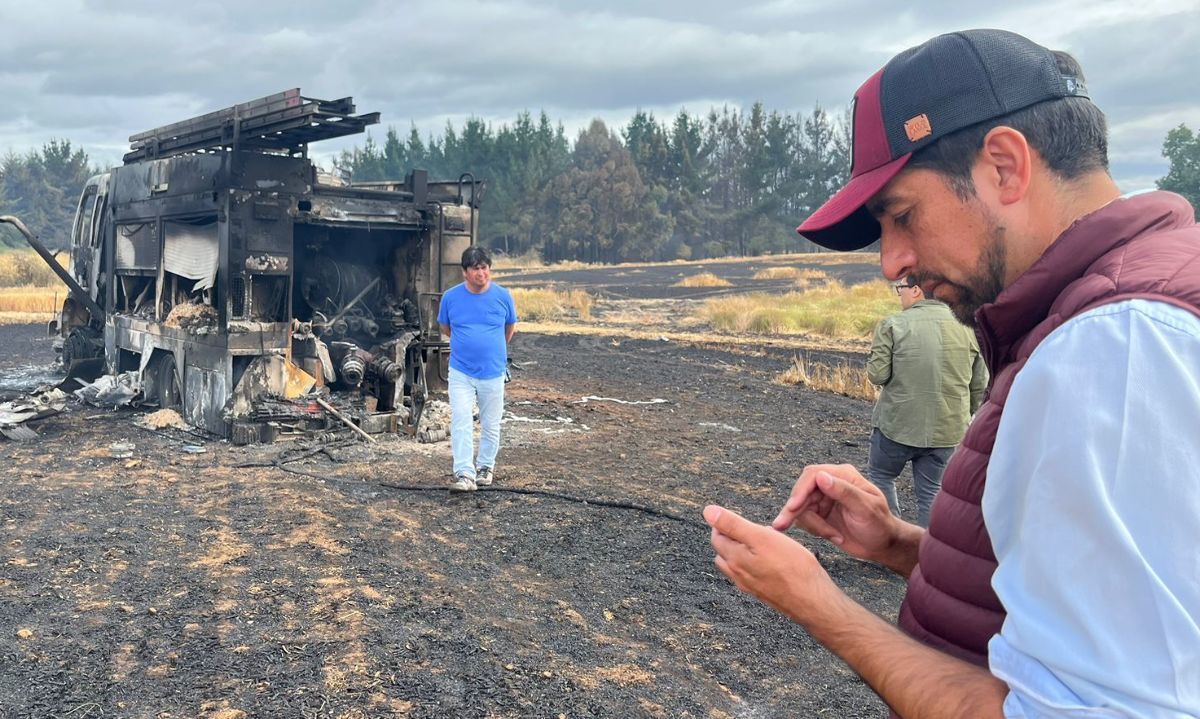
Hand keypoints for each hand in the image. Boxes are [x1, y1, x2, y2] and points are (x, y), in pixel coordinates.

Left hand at [703, 505, 837, 624]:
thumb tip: (707, 512)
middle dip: (733, 536)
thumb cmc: (792, 568)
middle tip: (751, 527)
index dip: (724, 523)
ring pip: (738, 564)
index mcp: (734, 559)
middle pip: (725, 552)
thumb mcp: (761, 537)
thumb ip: (733, 524)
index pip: (717, 536)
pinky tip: (772, 560)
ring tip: (762, 541)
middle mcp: (738, 575)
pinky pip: (753, 575)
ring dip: (744, 551)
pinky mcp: (765, 592)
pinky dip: (756, 563)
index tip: (738, 516)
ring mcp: (751, 586)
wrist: (813, 601)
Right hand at [771, 464, 911, 567]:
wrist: (883, 545)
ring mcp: (823, 499)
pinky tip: (833, 537)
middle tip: (781, 525)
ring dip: (812, 525)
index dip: (799, 491)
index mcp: (843, 476)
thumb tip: (820, 477)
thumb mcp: (866, 508)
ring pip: (800, 508)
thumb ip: (844, 492)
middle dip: (793, 510)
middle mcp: (830, 484)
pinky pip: (804, 520)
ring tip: (833, 536)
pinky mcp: (819, 514)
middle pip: (801, 492)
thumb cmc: (880, 525)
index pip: (812, 475)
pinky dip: (815, 531)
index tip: (792, 507)